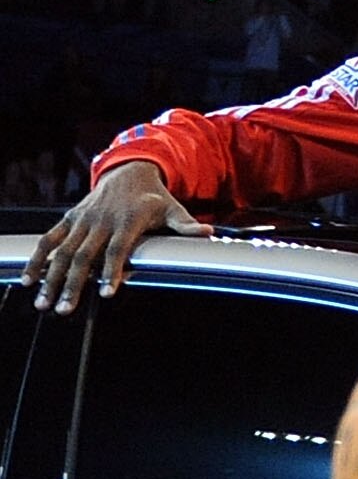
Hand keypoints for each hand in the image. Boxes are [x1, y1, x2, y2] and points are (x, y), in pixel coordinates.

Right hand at [26, 162, 198, 312]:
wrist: (130, 170)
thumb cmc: (153, 196)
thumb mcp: (173, 208)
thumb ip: (186, 225)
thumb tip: (208, 234)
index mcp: (128, 219)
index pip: (118, 248)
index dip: (112, 270)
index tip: (107, 293)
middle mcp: (102, 220)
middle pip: (85, 255)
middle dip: (74, 283)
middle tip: (65, 309)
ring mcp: (83, 220)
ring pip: (63, 251)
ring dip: (51, 277)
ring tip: (44, 302)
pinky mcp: (70, 219)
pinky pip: (50, 240)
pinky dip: (38, 259)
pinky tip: (29, 280)